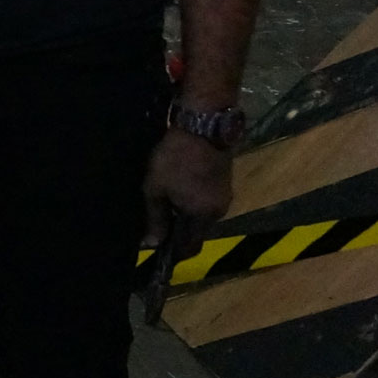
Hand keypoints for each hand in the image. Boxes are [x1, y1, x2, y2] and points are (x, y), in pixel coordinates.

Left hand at [142, 125, 232, 250]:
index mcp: (203, 217)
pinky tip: (178, 190)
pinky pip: (206, 200)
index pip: (190, 247)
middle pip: (197, 231)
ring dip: (185, 215)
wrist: (204, 126)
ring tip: (163, 204)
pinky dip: (192, 201)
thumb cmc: (175, 159)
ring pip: (201, 215)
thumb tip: (152, 245)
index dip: (173, 252)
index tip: (156, 249)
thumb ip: (155, 218)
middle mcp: (219, 211)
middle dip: (177, 232)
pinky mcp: (224, 181)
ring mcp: (224, 195)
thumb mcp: (156, 188)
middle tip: (154, 224)